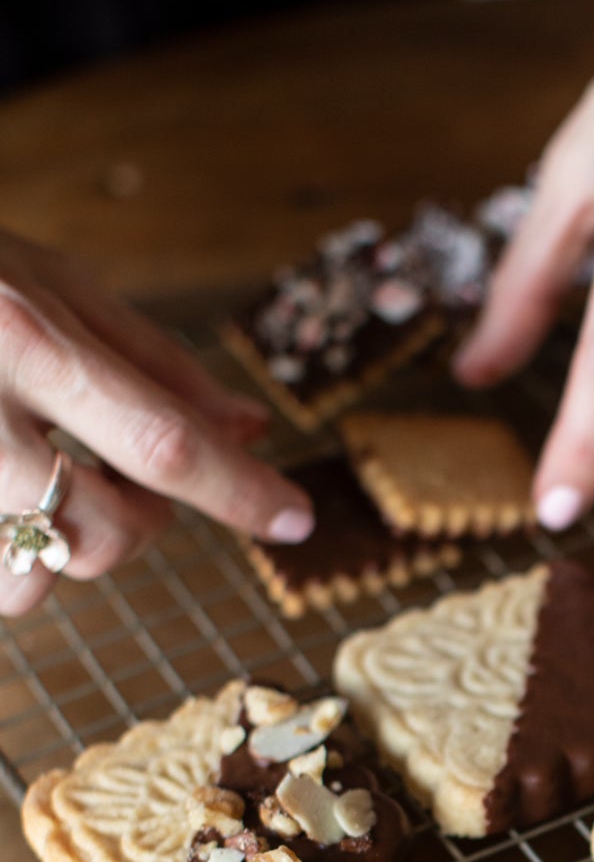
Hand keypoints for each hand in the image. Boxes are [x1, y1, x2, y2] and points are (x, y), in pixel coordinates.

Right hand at [0, 229, 313, 615]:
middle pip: (97, 531)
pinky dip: (10, 559)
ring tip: (56, 495)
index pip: (161, 442)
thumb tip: (250, 431)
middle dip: (140, 528)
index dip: (241, 492)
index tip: (297, 519)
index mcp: (26, 337)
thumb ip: (157, 366)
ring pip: (27, 579)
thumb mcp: (57, 283)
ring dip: (64, 557)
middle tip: (132, 483)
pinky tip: (12, 506)